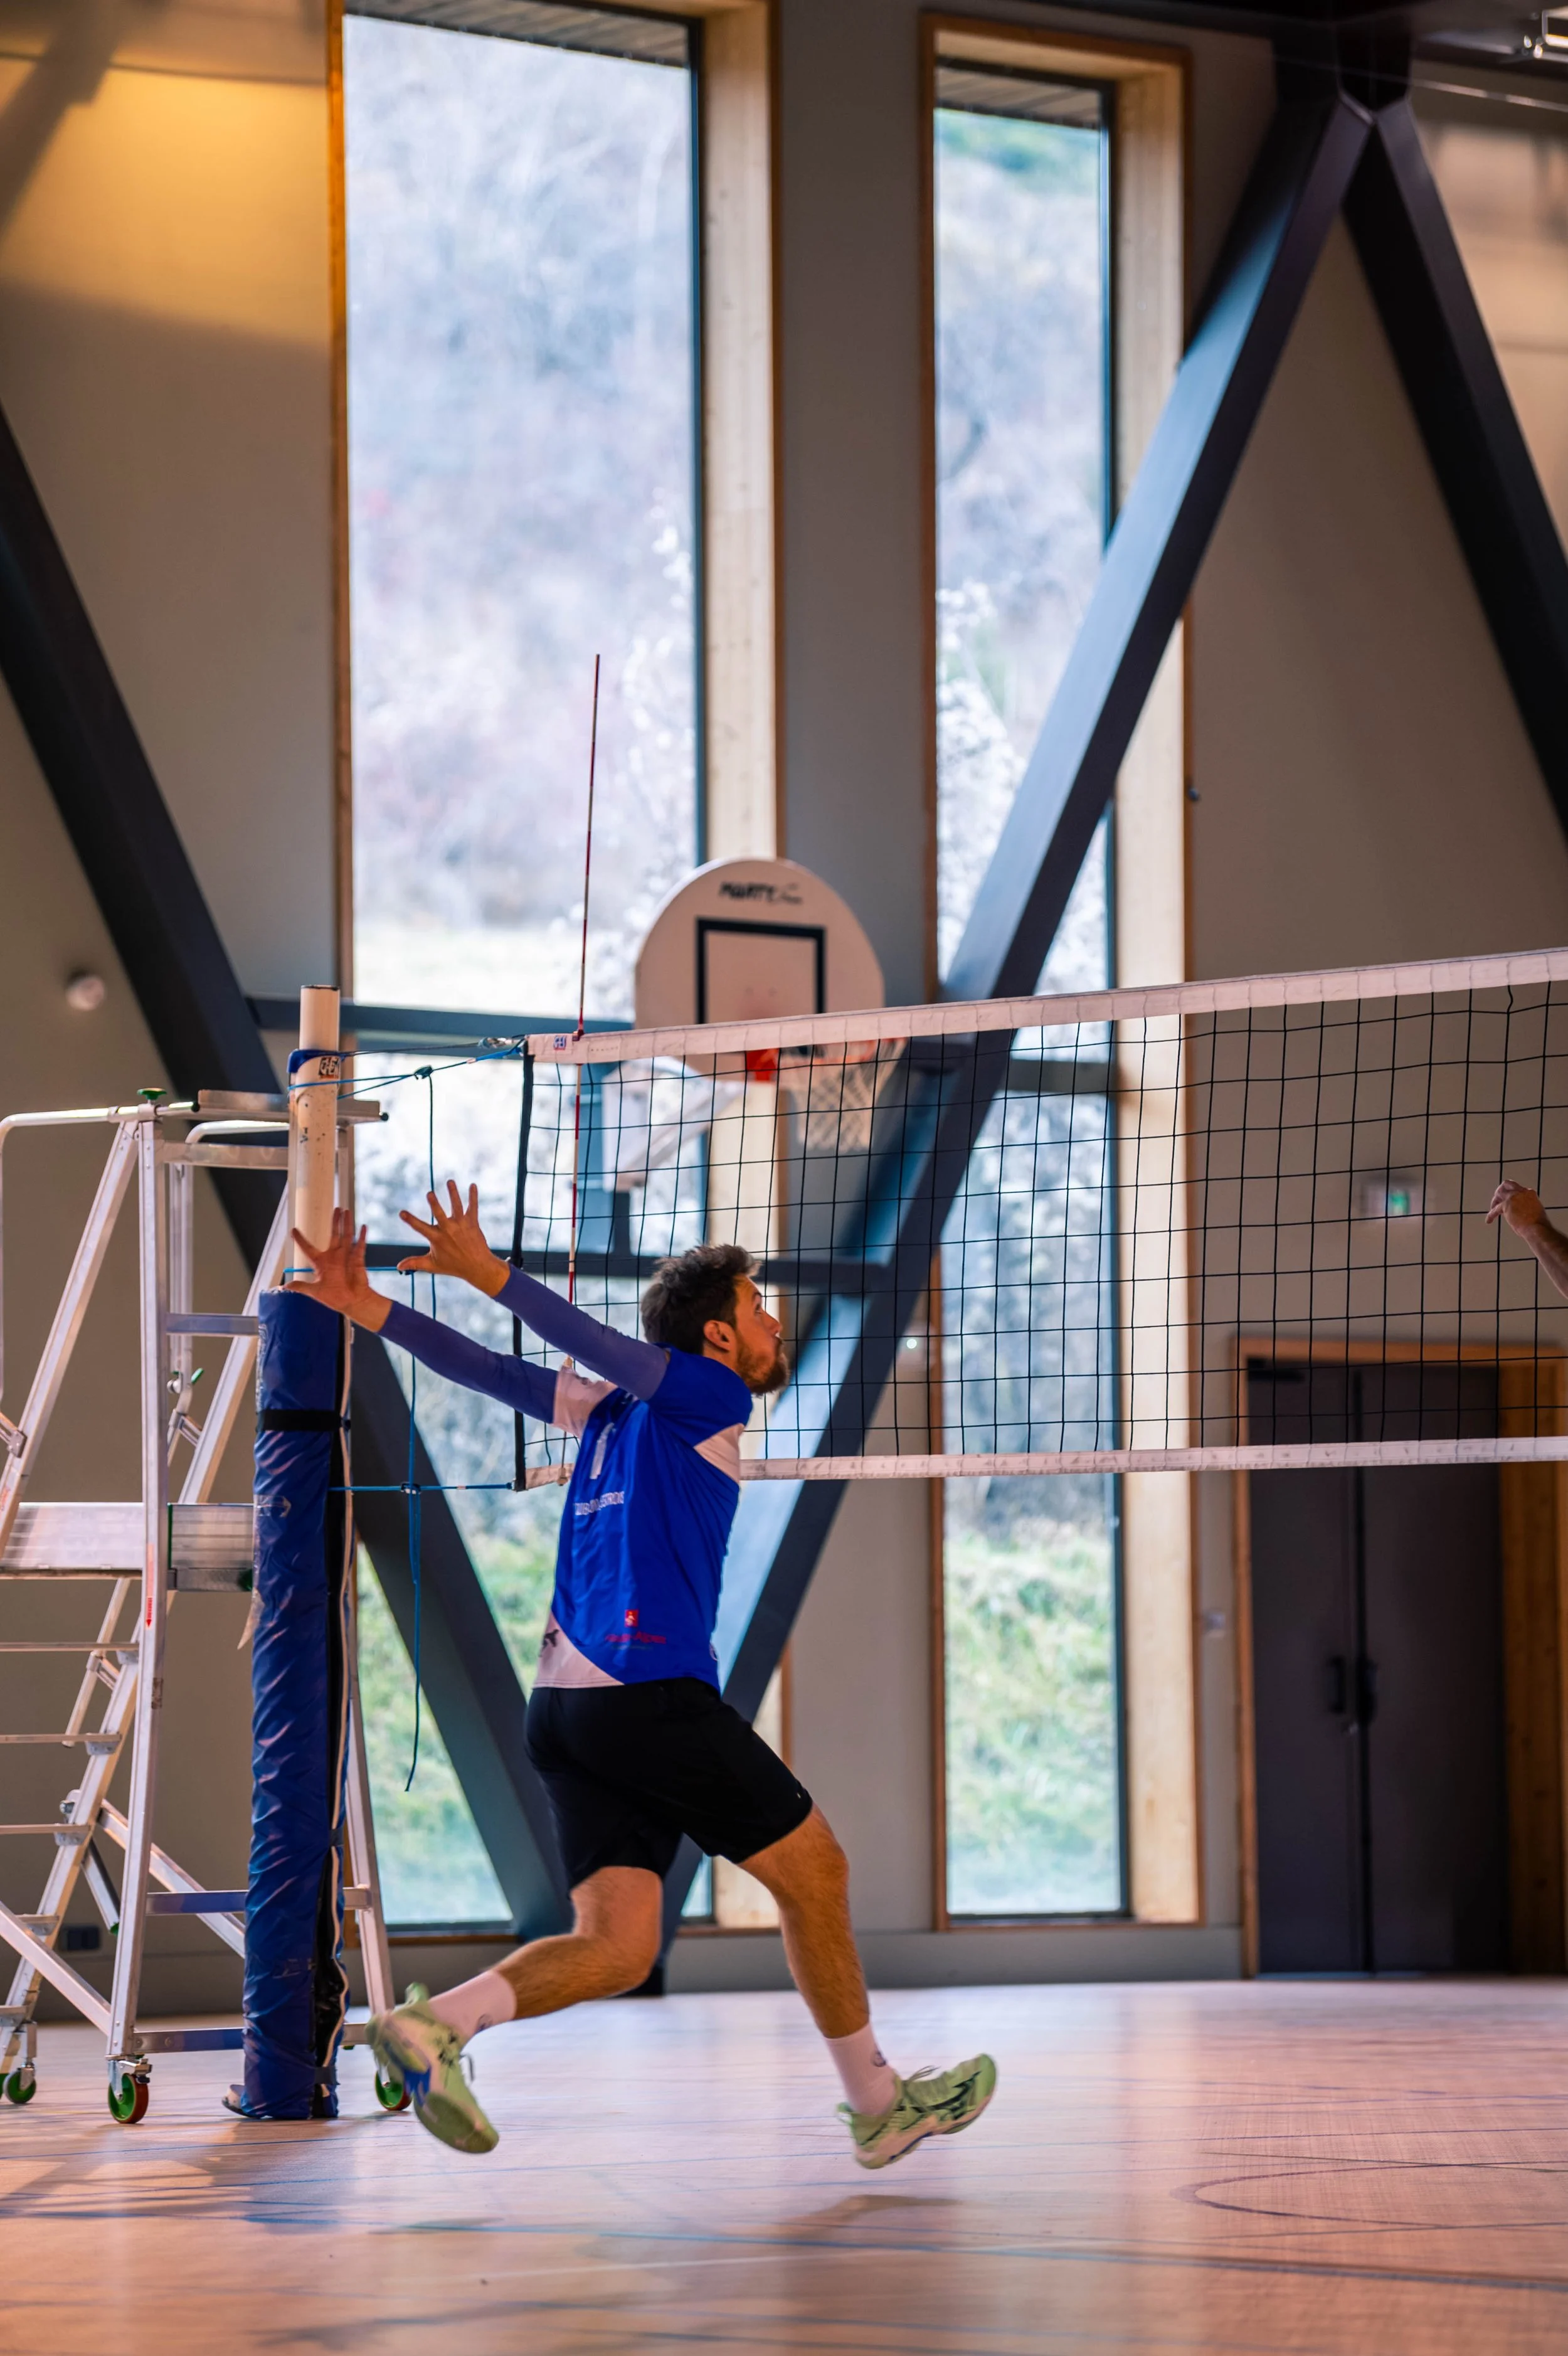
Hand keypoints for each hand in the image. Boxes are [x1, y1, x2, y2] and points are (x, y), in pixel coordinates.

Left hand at [286, 1209, 388, 1330]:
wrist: (353, 1303)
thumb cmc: (334, 1298)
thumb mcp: (315, 1292)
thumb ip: (302, 1287)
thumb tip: (284, 1287)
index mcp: (321, 1263)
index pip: (308, 1249)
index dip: (300, 1240)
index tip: (293, 1230)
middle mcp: (334, 1257)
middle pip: (334, 1235)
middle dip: (335, 1222)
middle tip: (336, 1209)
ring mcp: (346, 1257)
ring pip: (346, 1236)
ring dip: (346, 1224)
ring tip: (346, 1211)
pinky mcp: (357, 1260)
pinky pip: (360, 1246)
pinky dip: (361, 1237)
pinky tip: (363, 1227)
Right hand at [397, 1181, 507, 1297]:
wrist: (477, 1267)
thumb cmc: (454, 1266)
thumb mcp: (432, 1265)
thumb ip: (415, 1263)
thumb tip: (398, 1266)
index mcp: (437, 1239)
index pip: (420, 1228)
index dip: (410, 1220)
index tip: (401, 1212)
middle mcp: (449, 1230)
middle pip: (440, 1214)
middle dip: (435, 1204)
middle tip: (429, 1193)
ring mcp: (461, 1225)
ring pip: (457, 1206)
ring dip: (453, 1193)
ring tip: (450, 1181)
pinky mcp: (473, 1222)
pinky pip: (473, 1207)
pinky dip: (473, 1196)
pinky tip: (473, 1185)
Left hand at [1487, 1179, 1545, 1234]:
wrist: (1538, 1229)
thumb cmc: (1538, 1225)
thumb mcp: (1534, 1210)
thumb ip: (1526, 1206)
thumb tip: (1517, 1211)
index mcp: (1529, 1193)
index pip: (1517, 1188)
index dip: (1511, 1195)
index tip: (1509, 1202)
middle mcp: (1521, 1192)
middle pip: (1506, 1184)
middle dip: (1500, 1191)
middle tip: (1497, 1200)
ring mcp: (1513, 1197)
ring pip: (1499, 1193)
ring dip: (1494, 1201)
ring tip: (1492, 1209)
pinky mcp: (1506, 1205)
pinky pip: (1495, 1209)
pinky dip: (1491, 1215)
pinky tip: (1488, 1221)